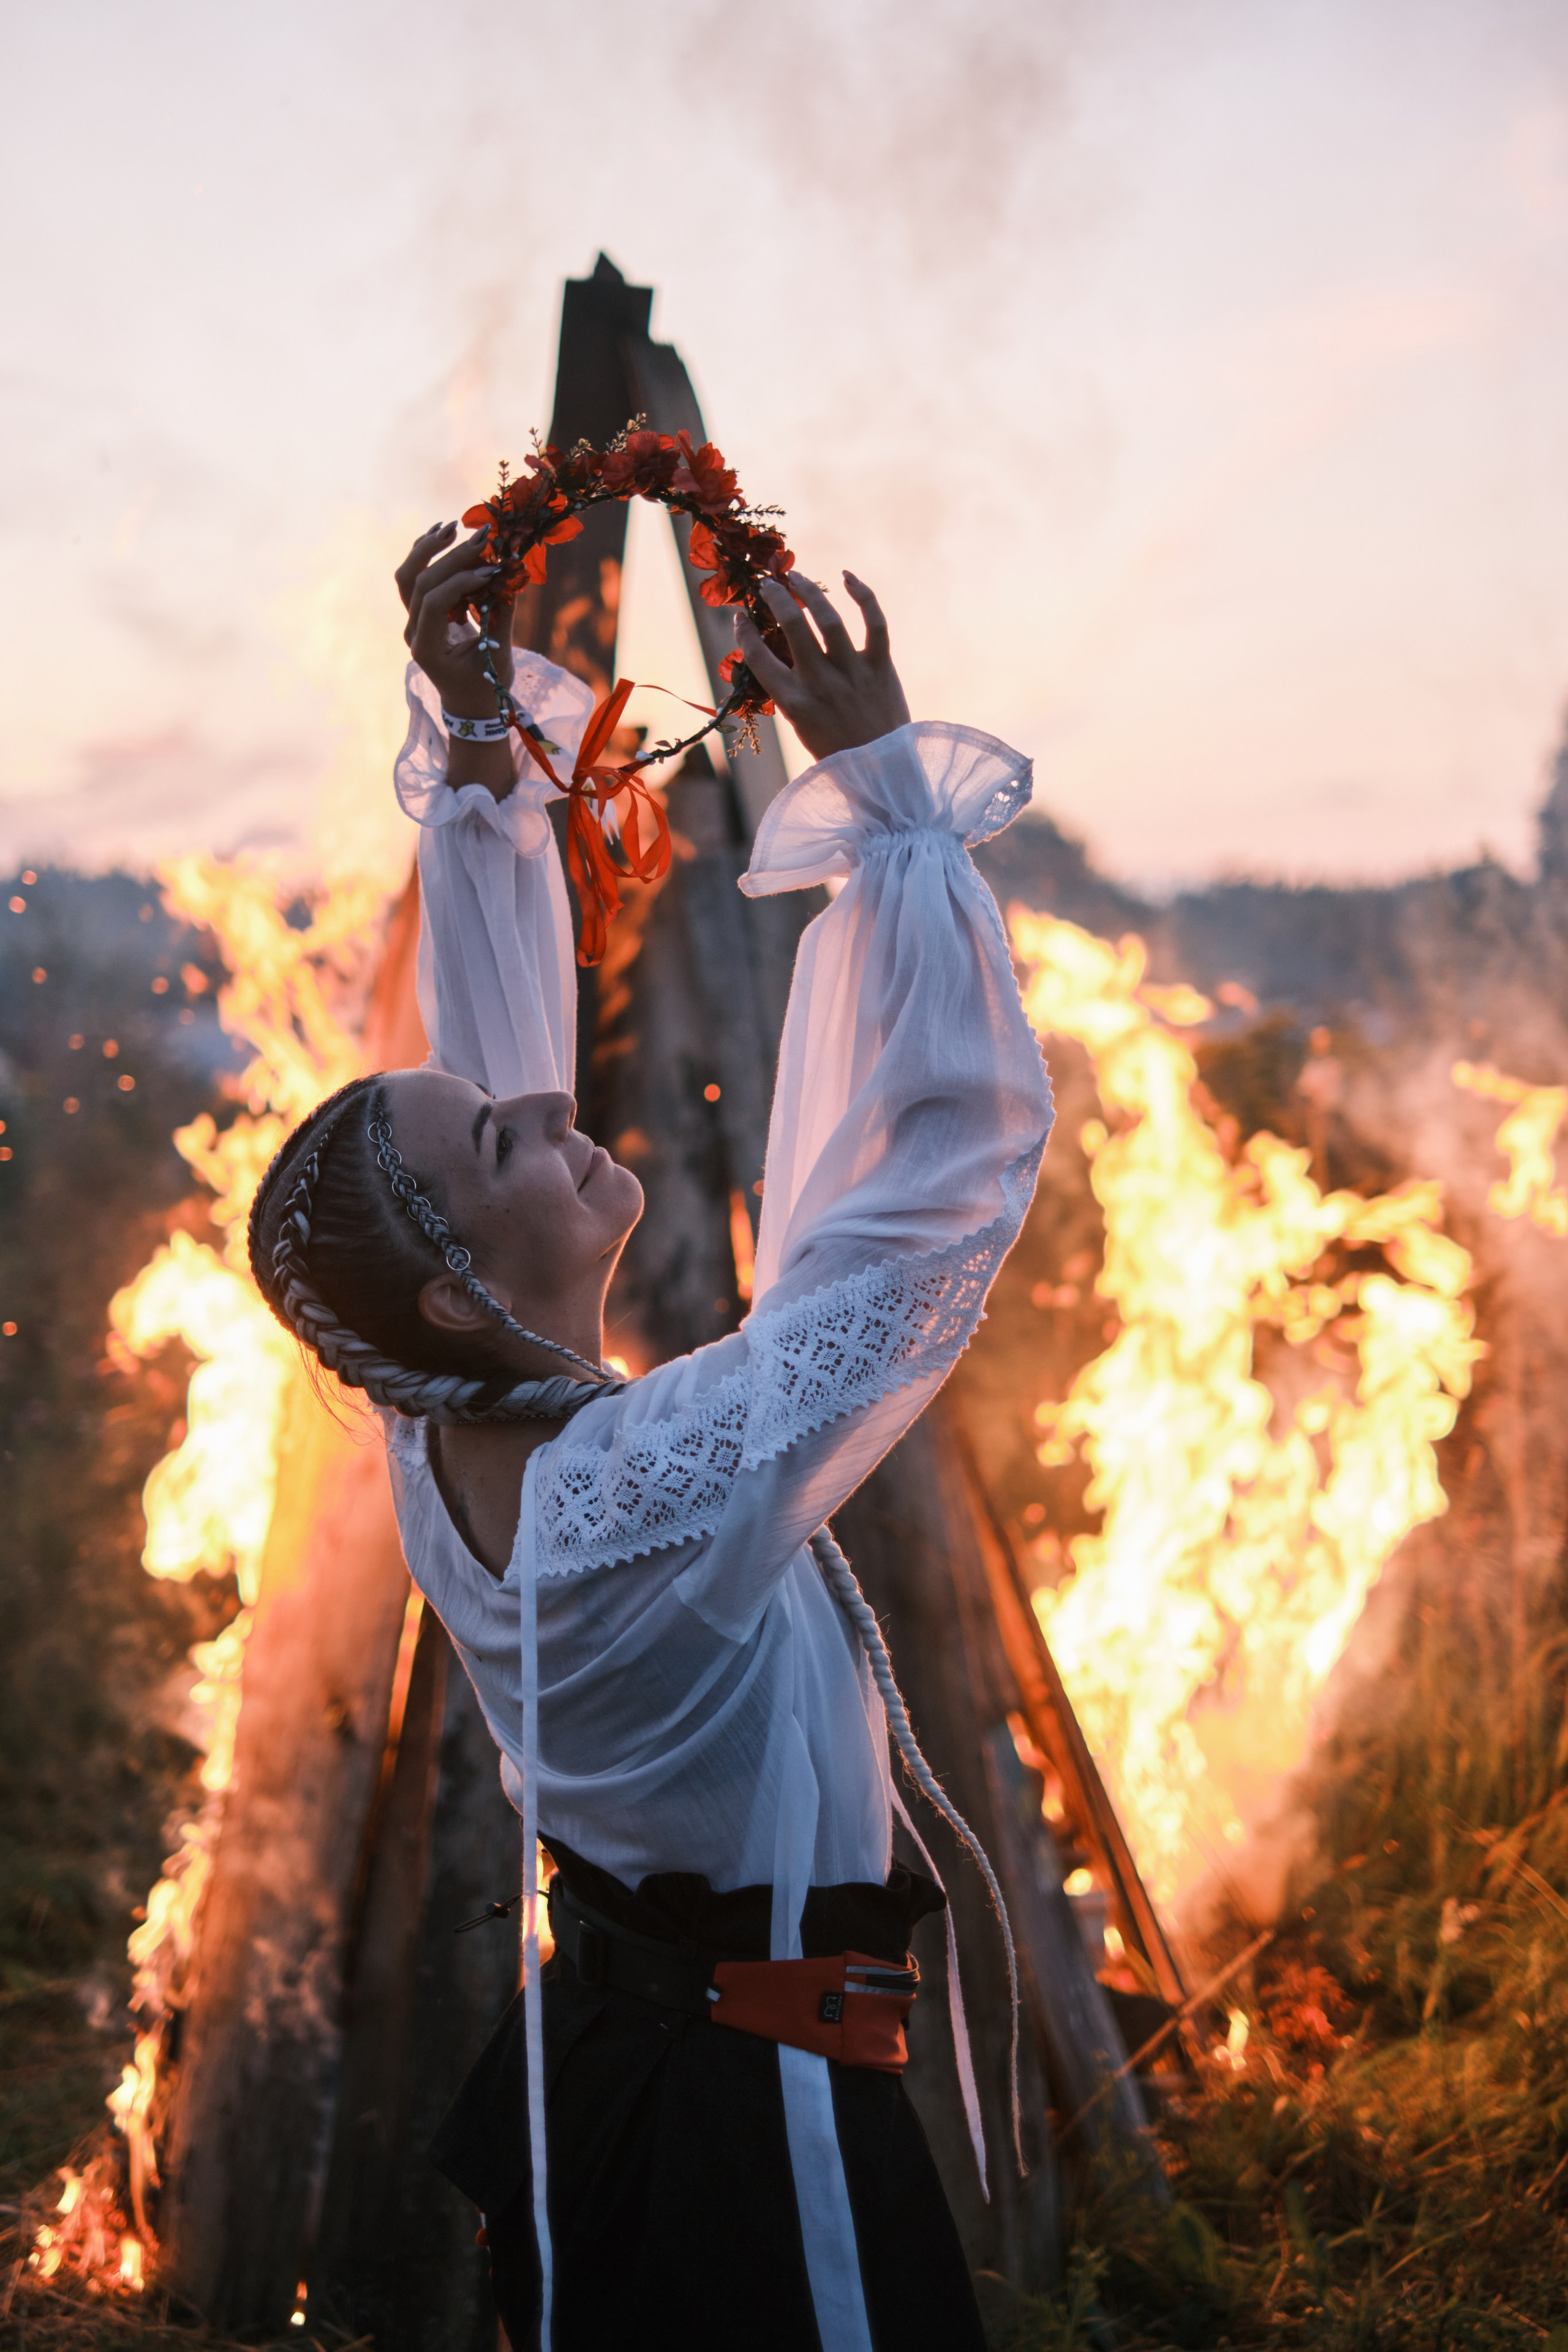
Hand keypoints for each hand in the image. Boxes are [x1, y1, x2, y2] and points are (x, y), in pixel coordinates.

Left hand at [395, 523, 513, 719]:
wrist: (468, 704)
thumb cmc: (486, 686)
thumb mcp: (499, 656)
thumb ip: (502, 615)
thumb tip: (512, 572)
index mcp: (428, 649)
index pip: (434, 603)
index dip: (460, 581)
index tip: (491, 569)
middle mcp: (413, 632)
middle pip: (419, 583)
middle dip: (451, 557)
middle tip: (481, 537)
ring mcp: (412, 621)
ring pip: (407, 576)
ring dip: (427, 549)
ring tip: (452, 527)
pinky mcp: (420, 612)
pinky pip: (413, 577)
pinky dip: (426, 554)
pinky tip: (442, 534)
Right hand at [733, 572, 909, 761]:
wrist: (881, 769)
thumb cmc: (835, 748)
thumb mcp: (799, 724)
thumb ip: (785, 690)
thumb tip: (768, 651)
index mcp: (794, 702)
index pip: (758, 658)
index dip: (744, 633)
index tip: (740, 619)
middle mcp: (821, 684)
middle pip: (793, 626)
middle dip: (775, 598)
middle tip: (767, 586)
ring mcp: (852, 673)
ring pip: (829, 618)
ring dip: (809, 591)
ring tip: (797, 578)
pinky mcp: (880, 667)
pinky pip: (875, 621)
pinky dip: (862, 595)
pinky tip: (846, 578)